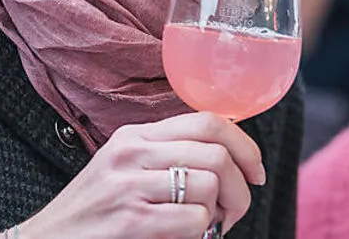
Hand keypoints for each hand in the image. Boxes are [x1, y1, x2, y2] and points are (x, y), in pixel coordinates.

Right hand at [17, 112, 265, 238]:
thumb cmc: (93, 213)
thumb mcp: (123, 169)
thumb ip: (165, 156)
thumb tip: (226, 158)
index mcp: (133, 135)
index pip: (207, 121)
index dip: (245, 145)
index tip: (255, 171)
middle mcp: (131, 153)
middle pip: (216, 152)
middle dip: (241, 187)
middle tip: (232, 211)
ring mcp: (129, 186)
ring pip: (209, 185)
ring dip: (221, 214)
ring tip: (207, 227)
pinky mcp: (130, 222)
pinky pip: (194, 219)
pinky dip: (202, 233)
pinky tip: (186, 237)